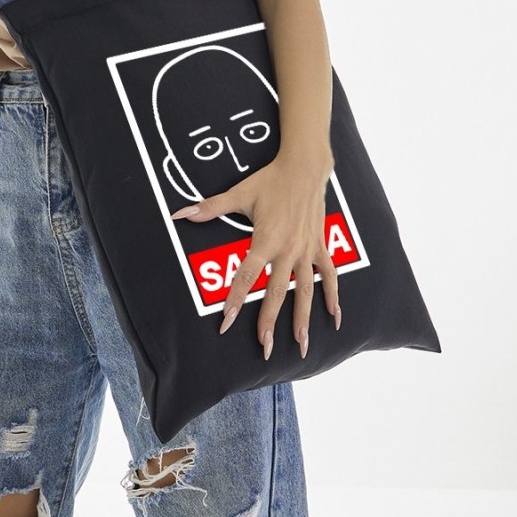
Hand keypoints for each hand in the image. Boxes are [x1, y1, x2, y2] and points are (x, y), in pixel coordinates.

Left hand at [169, 151, 340, 359]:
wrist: (305, 167)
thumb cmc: (270, 180)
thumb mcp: (239, 193)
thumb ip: (210, 207)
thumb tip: (181, 213)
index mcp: (266, 239)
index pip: (247, 276)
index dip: (235, 299)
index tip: (226, 323)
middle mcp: (288, 249)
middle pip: (277, 292)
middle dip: (269, 321)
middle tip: (263, 348)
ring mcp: (306, 250)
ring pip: (306, 291)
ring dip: (303, 319)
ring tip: (301, 345)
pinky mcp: (320, 247)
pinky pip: (329, 276)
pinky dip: (333, 297)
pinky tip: (335, 319)